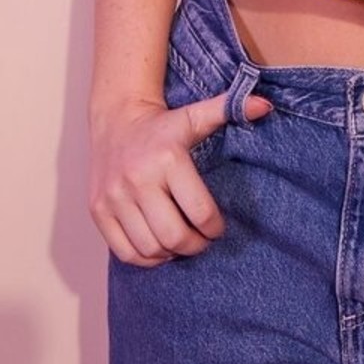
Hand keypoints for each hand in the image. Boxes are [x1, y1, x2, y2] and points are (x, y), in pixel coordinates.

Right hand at [89, 91, 272, 266]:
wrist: (115, 120)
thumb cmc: (163, 125)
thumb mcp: (195, 115)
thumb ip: (230, 109)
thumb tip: (264, 105)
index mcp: (168, 158)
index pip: (199, 211)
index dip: (214, 228)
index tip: (217, 228)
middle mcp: (138, 179)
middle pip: (174, 235)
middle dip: (195, 246)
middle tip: (202, 241)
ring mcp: (114, 197)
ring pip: (149, 248)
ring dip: (171, 254)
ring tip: (182, 243)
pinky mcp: (98, 210)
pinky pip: (124, 251)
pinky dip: (145, 258)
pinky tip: (158, 247)